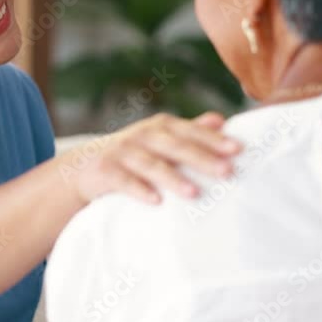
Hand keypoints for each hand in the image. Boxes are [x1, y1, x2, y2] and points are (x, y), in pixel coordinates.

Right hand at [62, 112, 241, 203]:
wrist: (83, 167)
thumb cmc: (132, 154)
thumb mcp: (159, 139)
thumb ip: (188, 131)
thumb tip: (221, 120)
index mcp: (160, 127)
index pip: (190, 131)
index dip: (213, 139)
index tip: (238, 150)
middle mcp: (142, 135)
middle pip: (175, 146)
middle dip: (201, 158)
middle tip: (227, 172)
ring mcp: (122, 152)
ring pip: (151, 164)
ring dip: (172, 178)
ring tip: (194, 194)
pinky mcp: (105, 171)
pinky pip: (123, 181)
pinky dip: (139, 189)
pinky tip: (155, 201)